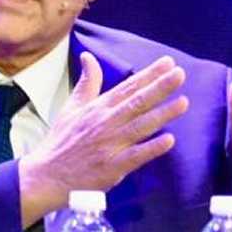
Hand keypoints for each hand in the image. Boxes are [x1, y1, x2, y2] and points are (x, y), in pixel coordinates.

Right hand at [17, 53, 188, 224]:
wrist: (47, 175)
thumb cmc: (62, 141)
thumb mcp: (71, 108)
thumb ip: (86, 83)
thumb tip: (87, 56)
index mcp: (97, 108)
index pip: (127, 87)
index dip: (148, 75)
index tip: (168, 62)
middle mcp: (105, 123)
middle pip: (136, 102)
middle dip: (159, 87)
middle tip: (180, 74)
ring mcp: (110, 145)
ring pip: (140, 126)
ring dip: (162, 114)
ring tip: (184, 102)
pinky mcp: (112, 167)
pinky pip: (136, 156)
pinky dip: (152, 148)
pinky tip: (169, 140)